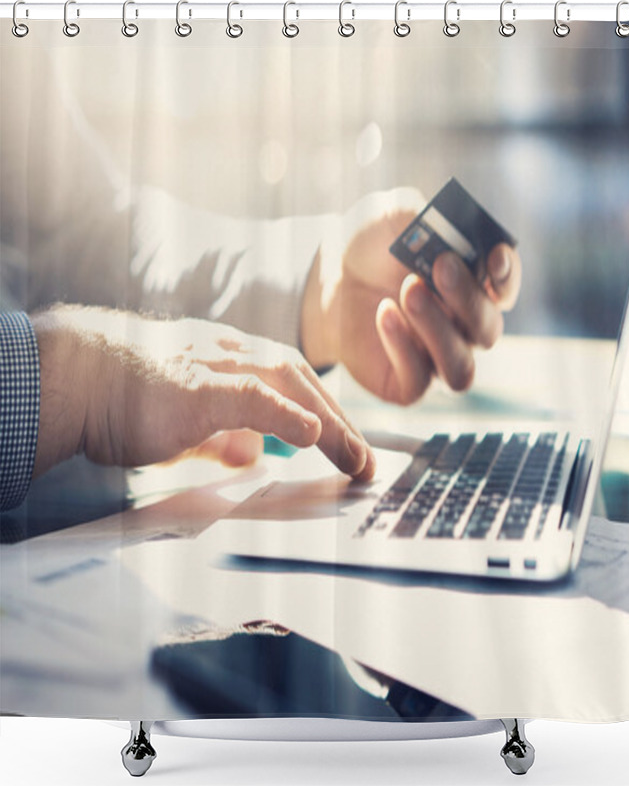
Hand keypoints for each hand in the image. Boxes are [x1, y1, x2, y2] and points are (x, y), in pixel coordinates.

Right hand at [31, 305, 374, 480]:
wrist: (73, 377)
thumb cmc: (124, 396)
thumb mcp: (187, 419)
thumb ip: (222, 435)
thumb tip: (251, 454)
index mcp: (232, 359)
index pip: (294, 385)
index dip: (326, 416)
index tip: (350, 447)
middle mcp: (233, 353)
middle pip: (303, 385)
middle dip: (341, 425)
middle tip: (366, 463)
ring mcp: (216, 364)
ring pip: (289, 387)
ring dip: (329, 425)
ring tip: (356, 460)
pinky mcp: (197, 386)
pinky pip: (252, 397)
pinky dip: (285, 415)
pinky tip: (313, 434)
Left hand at [301, 188, 521, 403]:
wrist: (331, 284)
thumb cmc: (373, 250)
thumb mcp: (392, 218)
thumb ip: (421, 217)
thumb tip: (443, 226)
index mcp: (475, 287)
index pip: (505, 288)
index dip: (506, 276)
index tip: (494, 255)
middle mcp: (465, 329)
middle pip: (487, 329)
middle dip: (468, 297)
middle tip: (441, 265)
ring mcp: (438, 360)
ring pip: (460, 367)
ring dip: (439, 330)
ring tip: (410, 291)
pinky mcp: (408, 384)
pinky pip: (418, 381)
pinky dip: (403, 348)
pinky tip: (384, 314)